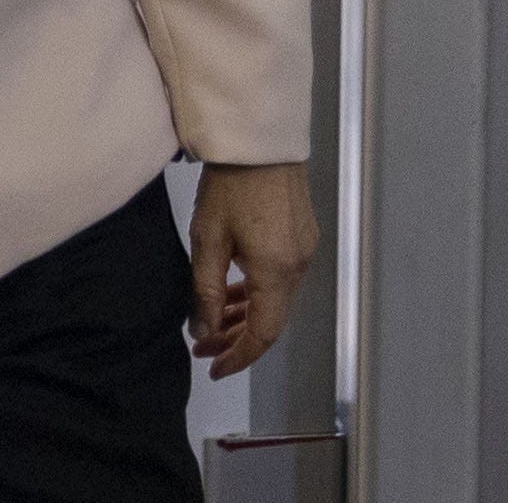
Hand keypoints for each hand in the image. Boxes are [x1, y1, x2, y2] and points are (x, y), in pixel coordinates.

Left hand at [188, 161, 318, 379]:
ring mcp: (304, 251)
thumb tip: (204, 331)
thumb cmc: (230, 185)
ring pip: (276, 300)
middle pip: (271, 319)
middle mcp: (299, 267)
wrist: (259, 140)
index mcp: (278, 272)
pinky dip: (257, 292)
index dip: (239, 357)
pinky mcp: (301, 236)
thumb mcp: (208, 240)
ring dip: (245, 315)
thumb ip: (206, 291)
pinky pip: (280, 279)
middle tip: (203, 347)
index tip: (215, 368)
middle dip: (236, 338)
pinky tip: (233, 293)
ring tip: (210, 324)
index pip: (264, 334)